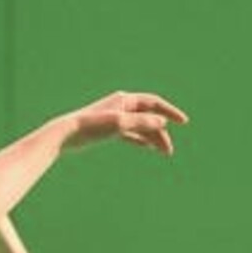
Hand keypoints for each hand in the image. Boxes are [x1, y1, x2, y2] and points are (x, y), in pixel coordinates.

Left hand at [64, 91, 188, 154]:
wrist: (67, 134)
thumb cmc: (92, 127)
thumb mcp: (120, 124)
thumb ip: (142, 122)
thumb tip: (162, 121)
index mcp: (126, 100)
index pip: (154, 103)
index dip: (170, 111)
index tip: (184, 122)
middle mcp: (122, 106)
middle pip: (149, 117)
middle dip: (161, 132)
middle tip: (169, 151)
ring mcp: (115, 118)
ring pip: (141, 126)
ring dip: (153, 138)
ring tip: (163, 152)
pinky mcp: (108, 129)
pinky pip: (130, 133)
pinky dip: (140, 139)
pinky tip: (148, 147)